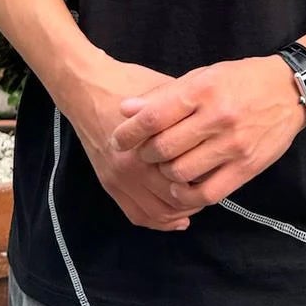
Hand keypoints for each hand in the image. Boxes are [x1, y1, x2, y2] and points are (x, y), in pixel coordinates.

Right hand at [67, 57, 204, 232]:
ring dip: (180, 212)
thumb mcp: (165, 91)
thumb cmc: (129, 83)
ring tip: (196, 202)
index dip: (209, 176)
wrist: (87, 88)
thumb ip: (187, 113)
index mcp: (151, 143)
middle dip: (198, 197)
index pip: (190, 175)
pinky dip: (158, 222)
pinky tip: (177, 218)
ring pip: (158, 212)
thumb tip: (214, 131)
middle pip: (176, 198)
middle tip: (211, 187)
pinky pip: (137, 215)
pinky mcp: (108, 183)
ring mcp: (119, 178)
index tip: (219, 170)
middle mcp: (133, 167)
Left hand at [109, 56, 305, 208]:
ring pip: (181, 173)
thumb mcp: (202, 77)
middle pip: (163, 149)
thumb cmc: (240, 80)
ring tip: (163, 167)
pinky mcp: (246, 168)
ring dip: (164, 175)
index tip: (118, 139)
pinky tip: (182, 186)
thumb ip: (164, 95)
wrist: (290, 91)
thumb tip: (126, 110)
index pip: (154, 117)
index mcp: (203, 91)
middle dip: (144, 155)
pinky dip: (187, 194)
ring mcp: (233, 145)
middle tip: (143, 154)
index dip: (129, 132)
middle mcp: (217, 118)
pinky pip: (207, 193)